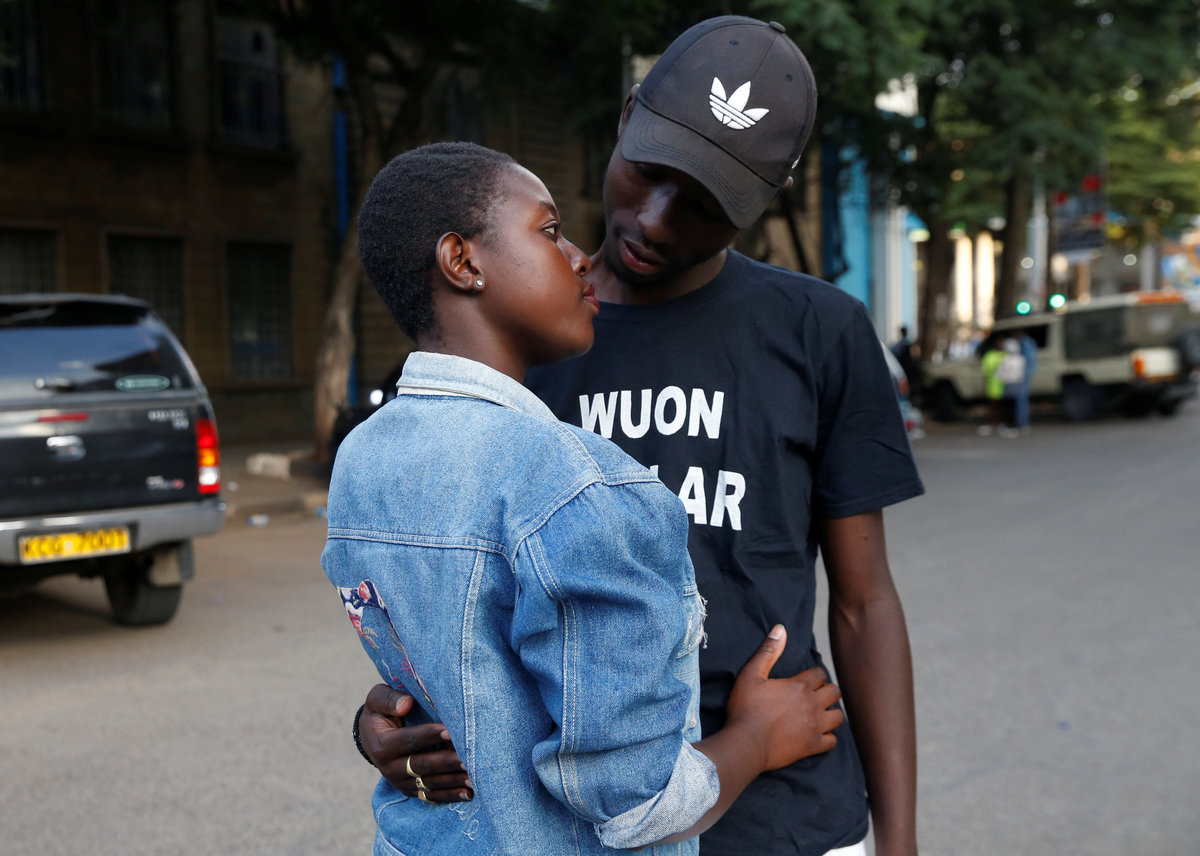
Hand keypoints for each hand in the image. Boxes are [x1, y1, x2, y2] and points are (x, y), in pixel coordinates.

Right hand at [360, 684, 472, 801]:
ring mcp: (400, 782)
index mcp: (381, 745)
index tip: (451, 732)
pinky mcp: (410, 790)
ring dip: (453, 781)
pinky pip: (430, 796)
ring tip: (475, 778)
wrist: (371, 735)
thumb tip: (406, 704)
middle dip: (447, 762)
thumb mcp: (377, 699)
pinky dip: (449, 795)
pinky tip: (468, 794)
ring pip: (429, 783)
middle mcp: (389, 768)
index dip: (430, 735)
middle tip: (469, 760)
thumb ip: (389, 699)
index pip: (409, 740)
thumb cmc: (381, 711)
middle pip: (422, 765)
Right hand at [725, 626, 842, 770]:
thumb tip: (781, 628)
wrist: (746, 743)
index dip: (815, 675)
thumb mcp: (751, 674)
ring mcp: (815, 726)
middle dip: (827, 691)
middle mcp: (812, 704)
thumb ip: (768, 651)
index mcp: (800, 686)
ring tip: (820, 713)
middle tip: (815, 695)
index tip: (806, 680)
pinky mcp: (812, 746)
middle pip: (834, 692)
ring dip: (831, 712)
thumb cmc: (746, 708)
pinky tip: (818, 734)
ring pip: (838, 716)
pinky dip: (828, 737)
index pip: (820, 674)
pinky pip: (832, 741)